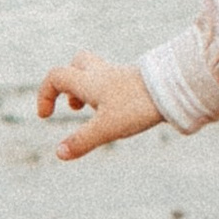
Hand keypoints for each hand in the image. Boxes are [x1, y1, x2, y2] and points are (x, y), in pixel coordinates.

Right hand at [36, 52, 164, 160]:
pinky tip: (117, 112)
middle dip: (67, 84)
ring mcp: (120, 76)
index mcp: (90, 81)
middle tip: (73, 107)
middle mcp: (102, 74)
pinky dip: (106, 95)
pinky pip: (113, 82)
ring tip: (93, 112)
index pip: (55, 76)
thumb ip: (82, 141)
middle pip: (76, 65)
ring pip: (95, 72)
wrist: (174, 89)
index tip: (46, 117)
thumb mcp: (107, 128)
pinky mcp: (136, 82)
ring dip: (87, 90)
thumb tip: (59, 154)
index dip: (44, 94)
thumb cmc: (138, 106)